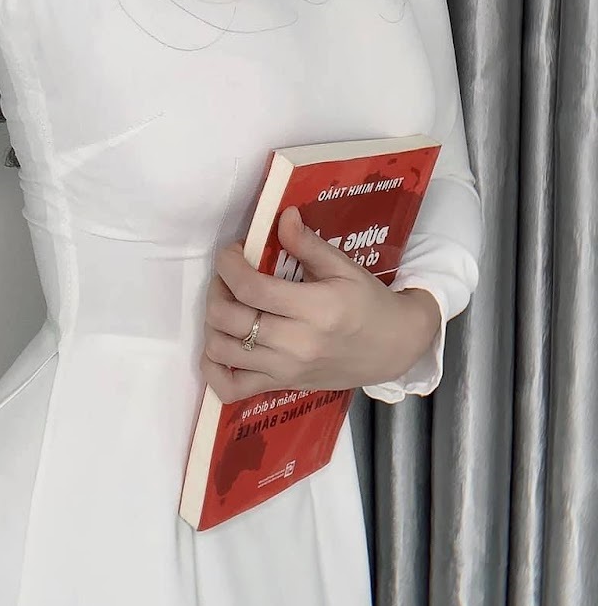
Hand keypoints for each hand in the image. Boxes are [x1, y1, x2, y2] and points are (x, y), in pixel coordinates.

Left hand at [198, 204, 440, 404]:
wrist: (393, 347)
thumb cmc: (368, 302)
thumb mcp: (344, 267)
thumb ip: (307, 243)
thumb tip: (282, 216)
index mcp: (314, 309)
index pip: (251, 288)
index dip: (230, 265)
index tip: (233, 252)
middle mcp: (295, 344)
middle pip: (229, 318)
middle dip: (217, 288)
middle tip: (229, 275)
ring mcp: (286, 369)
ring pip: (222, 350)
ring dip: (212, 322)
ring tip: (227, 304)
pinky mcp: (281, 386)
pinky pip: (231, 389)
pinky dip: (213, 370)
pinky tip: (221, 346)